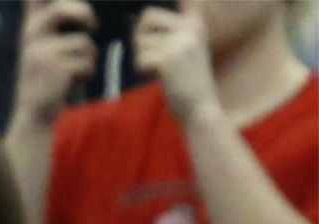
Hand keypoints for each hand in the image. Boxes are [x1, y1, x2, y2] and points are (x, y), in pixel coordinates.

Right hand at [13, 0, 99, 126]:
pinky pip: (85, 61)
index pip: (35, 0)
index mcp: (29, 29)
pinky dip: (87, 72)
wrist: (33, 117)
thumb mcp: (41, 48)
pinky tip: (75, 82)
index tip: (53, 2)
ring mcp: (41, 54)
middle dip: (82, 15)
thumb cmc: (44, 80)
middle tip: (91, 27)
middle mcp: (30, 38)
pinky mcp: (55, 69)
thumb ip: (52, 23)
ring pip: (81, 42)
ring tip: (79, 68)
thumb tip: (82, 13)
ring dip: (88, 56)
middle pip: (61, 10)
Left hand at [136, 2, 221, 123]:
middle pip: (146, 17)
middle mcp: (190, 27)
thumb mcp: (186, 45)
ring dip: (142, 56)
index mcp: (194, 21)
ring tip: (157, 67)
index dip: (143, 22)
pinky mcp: (169, 59)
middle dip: (140, 37)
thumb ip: (169, 28)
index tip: (141, 31)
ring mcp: (180, 42)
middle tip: (148, 54)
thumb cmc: (187, 78)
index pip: (154, 11)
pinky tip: (156, 75)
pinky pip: (140, 58)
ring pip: (141, 41)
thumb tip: (130, 15)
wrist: (199, 106)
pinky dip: (142, 69)